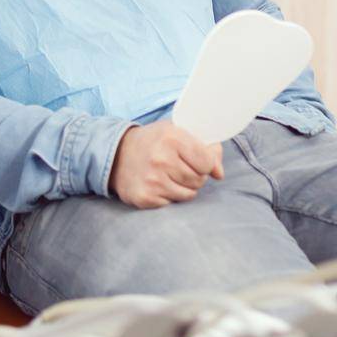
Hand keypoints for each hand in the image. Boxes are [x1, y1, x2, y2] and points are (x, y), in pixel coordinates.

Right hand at [108, 121, 223, 209]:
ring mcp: (152, 180)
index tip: (198, 160)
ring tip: (169, 175)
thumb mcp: (178, 132)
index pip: (207, 162)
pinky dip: (169, 196)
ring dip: (184, 187)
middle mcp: (161, 159)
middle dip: (195, 176)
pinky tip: (158, 184)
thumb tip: (219, 174)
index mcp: (172, 137)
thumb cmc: (154, 141)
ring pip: (189, 194)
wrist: (116, 154)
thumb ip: (206, 148)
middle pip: (199, 180)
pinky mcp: (145, 197)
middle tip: (180, 167)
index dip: (206, 163)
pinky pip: (173, 203)